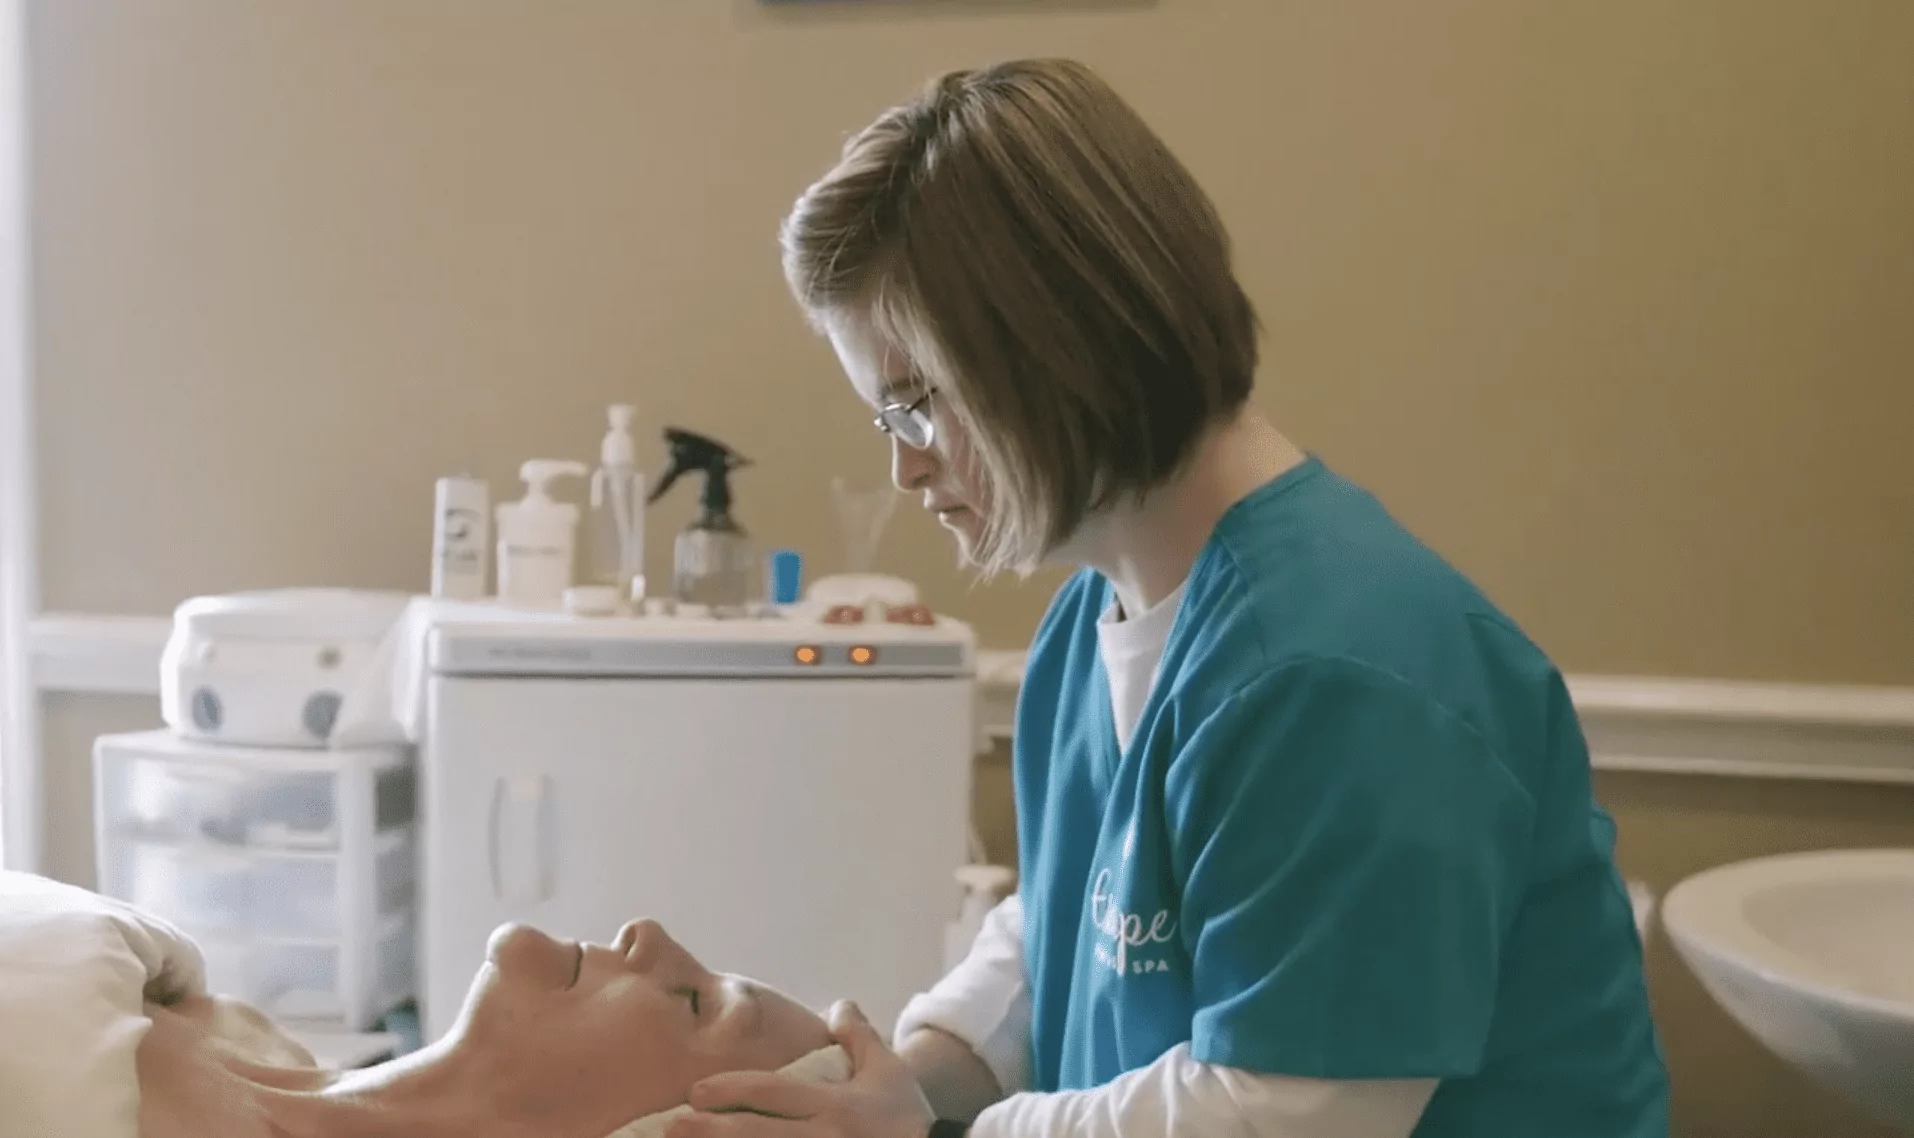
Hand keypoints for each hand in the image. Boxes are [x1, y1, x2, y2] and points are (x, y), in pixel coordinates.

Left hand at [666, 1001, 935, 1137]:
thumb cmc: (908, 1121)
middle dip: (710, 1132)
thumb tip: (838, 1005)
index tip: (697, 1091)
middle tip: (672, 1127)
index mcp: (835, 1108)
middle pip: (754, 1135)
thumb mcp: (890, 1074)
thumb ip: (861, 1038)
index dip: (732, 1090)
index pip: (773, 1093)